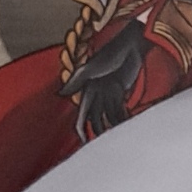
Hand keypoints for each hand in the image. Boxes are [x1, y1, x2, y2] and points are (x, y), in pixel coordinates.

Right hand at [61, 18, 148, 138]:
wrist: (132, 42)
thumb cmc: (111, 52)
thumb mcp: (92, 67)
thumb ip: (77, 80)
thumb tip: (59, 93)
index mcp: (87, 90)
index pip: (82, 116)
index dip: (82, 131)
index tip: (85, 144)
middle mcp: (96, 93)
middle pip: (96, 120)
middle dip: (99, 134)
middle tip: (105, 148)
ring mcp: (109, 92)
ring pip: (108, 116)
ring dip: (112, 128)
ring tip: (118, 141)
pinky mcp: (121, 90)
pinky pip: (120, 109)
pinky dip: (123, 119)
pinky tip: (127, 129)